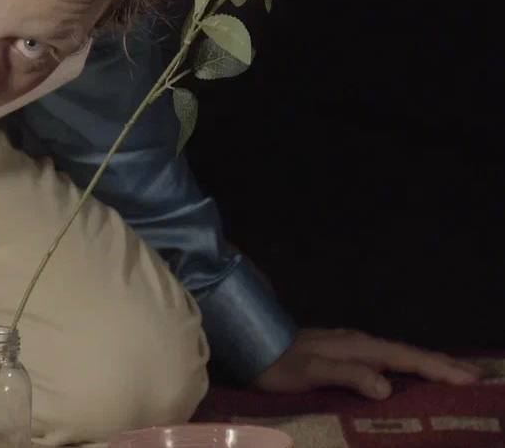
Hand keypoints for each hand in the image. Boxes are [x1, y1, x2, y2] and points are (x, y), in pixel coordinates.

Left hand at [253, 328, 483, 398]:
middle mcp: (360, 343)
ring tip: (456, 374)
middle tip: (478, 376)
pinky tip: (411, 373)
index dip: (438, 368)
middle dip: (444, 364)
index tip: (469, 379)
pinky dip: (407, 365)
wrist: (252, 349)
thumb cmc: (279, 365)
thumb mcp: (311, 372)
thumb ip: (348, 376)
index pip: (407, 358)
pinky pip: (386, 358)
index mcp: (358, 347)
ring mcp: (352, 346)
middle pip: (410, 353)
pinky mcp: (345, 353)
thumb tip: (387, 388)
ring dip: (429, 363)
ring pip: (400, 355)